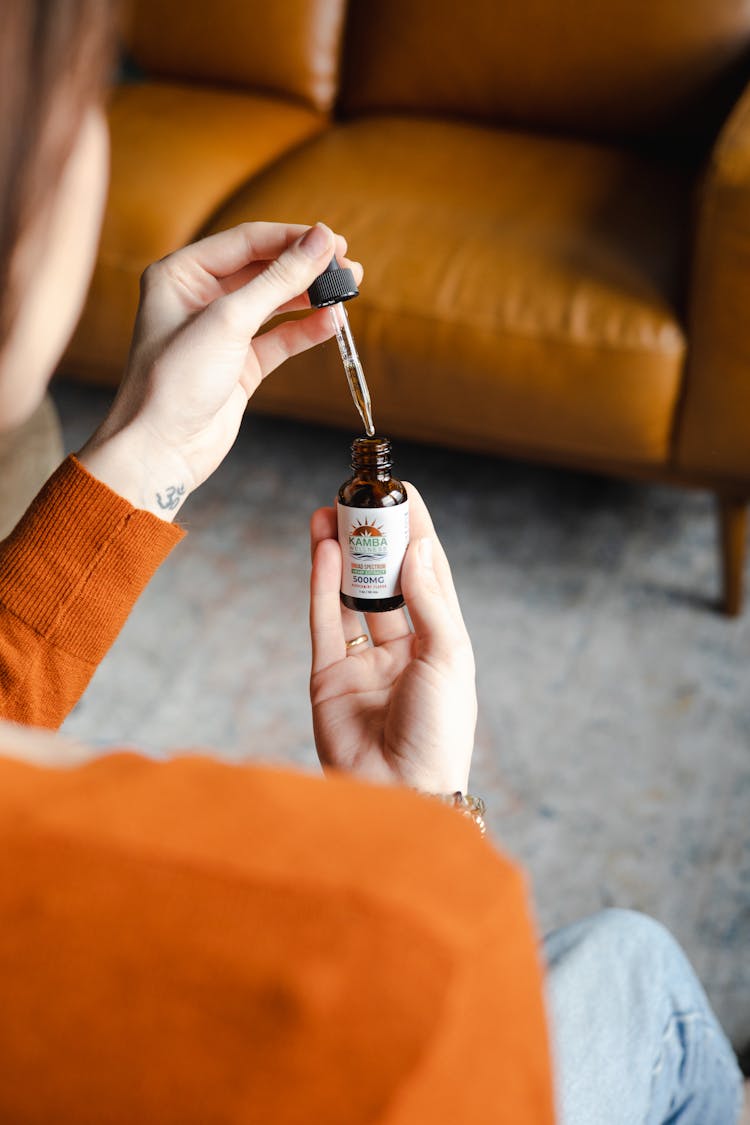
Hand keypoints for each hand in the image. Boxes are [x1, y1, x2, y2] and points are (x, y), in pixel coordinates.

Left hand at [78, 222, 361, 518]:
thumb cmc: (175, 381)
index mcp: (180, 274)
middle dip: (306, 267)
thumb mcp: (229, 320)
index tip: (332, 240)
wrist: (162, 450)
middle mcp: (198, 298)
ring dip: (311, 297)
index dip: (292, 239)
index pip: (246, 242)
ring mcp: (221, 333)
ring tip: (349, 290)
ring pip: (275, 304)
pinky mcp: (239, 364)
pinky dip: (306, 330)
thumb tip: (320, 241)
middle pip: (263, 269)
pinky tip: (332, 322)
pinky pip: (279, 339)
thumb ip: (278, 279)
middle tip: (347, 265)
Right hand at [309, 484, 476, 793]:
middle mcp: (403, 648)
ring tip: (330, 513)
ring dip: (342, 555)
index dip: (416, 531)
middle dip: (373, 538)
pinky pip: (324, 622)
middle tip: (358, 497)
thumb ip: (428, 601)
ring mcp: (364, 661)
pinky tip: (322, 551)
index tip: (403, 491)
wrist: (399, 795)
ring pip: (351, 595)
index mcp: (441, 643)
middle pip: (386, 579)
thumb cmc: (438, 733)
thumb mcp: (446, 658)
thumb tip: (418, 547)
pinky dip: (322, 586)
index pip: (429, 573)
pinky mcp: (329, 677)